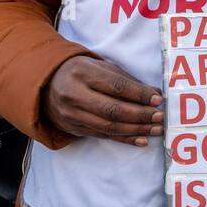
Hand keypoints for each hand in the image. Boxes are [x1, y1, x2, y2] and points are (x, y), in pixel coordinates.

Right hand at [42, 55, 163, 145]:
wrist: (46, 85)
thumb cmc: (80, 72)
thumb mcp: (100, 67)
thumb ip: (125, 79)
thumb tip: (154, 94)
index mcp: (82, 73)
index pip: (116, 86)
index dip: (139, 94)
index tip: (157, 100)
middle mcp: (74, 94)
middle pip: (113, 109)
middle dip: (140, 115)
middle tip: (160, 117)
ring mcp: (72, 114)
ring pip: (109, 126)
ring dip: (136, 129)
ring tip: (156, 129)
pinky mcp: (73, 128)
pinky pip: (103, 136)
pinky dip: (124, 139)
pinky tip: (141, 139)